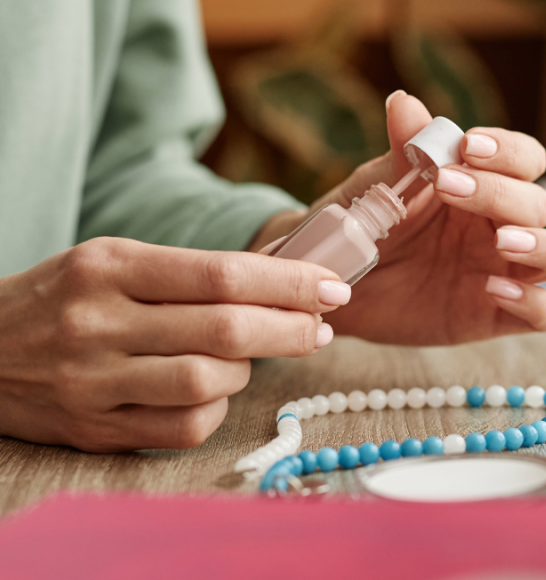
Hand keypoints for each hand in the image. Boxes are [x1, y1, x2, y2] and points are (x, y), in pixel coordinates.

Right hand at [0, 238, 350, 451]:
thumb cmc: (65, 296)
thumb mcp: (115, 262)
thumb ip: (191, 272)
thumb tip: (284, 280)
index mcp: (110, 267)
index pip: (223, 274)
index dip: (290, 282)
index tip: (332, 287)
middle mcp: (99, 323)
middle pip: (226, 330)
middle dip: (292, 328)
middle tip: (321, 325)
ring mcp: (93, 383)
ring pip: (210, 382)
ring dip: (249, 368)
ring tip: (251, 353)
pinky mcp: (95, 431)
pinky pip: (185, 428)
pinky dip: (217, 408)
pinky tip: (216, 389)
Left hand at [253, 93, 545, 343]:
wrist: (335, 283)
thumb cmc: (362, 226)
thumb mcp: (377, 188)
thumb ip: (401, 151)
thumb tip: (403, 102)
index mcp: (481, 186)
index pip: (525, 159)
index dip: (509, 151)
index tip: (469, 147)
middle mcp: (501, 226)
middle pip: (539, 204)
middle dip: (501, 194)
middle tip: (450, 189)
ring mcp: (505, 271)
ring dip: (544, 245)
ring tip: (502, 242)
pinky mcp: (496, 316)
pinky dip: (536, 303)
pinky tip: (493, 290)